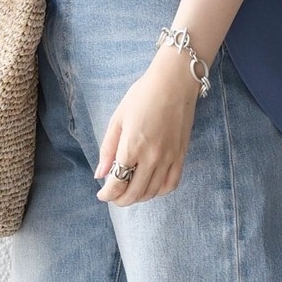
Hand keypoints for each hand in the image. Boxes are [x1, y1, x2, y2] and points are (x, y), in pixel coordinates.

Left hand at [94, 47, 202, 204]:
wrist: (174, 82)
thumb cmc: (142, 95)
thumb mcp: (118, 119)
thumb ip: (108, 149)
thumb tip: (100, 174)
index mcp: (132, 146)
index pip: (117, 183)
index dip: (107, 194)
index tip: (102, 194)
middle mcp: (152, 157)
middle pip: (134, 193)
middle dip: (120, 199)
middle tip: (113, 196)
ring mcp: (169, 158)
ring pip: (152, 192)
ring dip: (138, 197)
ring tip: (130, 191)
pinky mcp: (181, 155)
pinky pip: (171, 184)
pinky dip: (159, 191)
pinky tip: (151, 186)